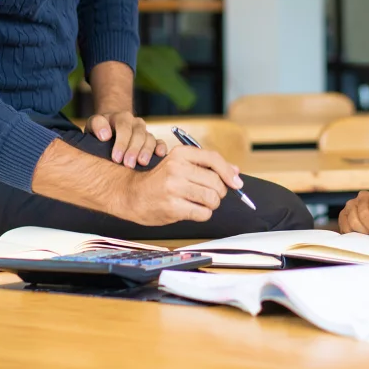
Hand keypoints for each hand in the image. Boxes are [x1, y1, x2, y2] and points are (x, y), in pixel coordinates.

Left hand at [86, 111, 167, 168]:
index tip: (116, 158)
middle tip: (129, 164)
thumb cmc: (100, 130)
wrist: (111, 129)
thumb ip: (97, 125)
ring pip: (150, 138)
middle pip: (139, 134)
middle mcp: (136, 123)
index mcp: (122, 117)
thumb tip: (105, 136)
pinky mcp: (152, 140)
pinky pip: (159, 142)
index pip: (124, 128)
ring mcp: (145, 131)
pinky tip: (160, 155)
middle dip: (134, 150)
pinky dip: (161, 147)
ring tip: (142, 163)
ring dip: (147, 151)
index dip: (121, 143)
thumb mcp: (94, 124)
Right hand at [120, 144, 242, 225]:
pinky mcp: (172, 207)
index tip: (237, 184)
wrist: (132, 195)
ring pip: (212, 199)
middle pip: (216, 182)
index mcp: (180, 154)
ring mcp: (174, 188)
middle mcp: (177, 168)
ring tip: (201, 203)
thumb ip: (208, 166)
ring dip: (211, 204)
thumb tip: (236, 173)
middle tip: (211, 195)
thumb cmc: (160, 181)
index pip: (214, 159)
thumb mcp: (180, 165)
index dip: (229, 172)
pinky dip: (203, 214)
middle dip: (219, 192)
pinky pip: (203, 213)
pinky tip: (193, 210)